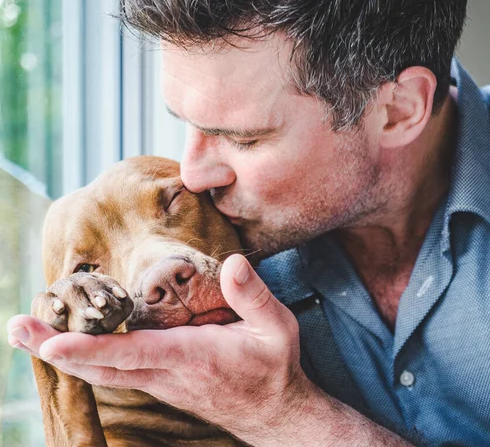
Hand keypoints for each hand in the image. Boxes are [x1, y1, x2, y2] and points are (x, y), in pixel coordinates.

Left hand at [7, 254, 315, 441]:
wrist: (274, 413)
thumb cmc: (274, 367)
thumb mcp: (277, 328)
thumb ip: (253, 295)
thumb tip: (231, 262)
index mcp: (192, 358)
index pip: (133, 354)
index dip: (90, 350)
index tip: (52, 344)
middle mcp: (167, 374)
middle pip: (101, 367)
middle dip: (56, 349)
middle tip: (17, 328)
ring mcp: (161, 382)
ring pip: (103, 372)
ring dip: (64, 354)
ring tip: (29, 332)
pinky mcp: (162, 383)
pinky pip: (115, 372)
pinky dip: (86, 359)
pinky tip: (70, 345)